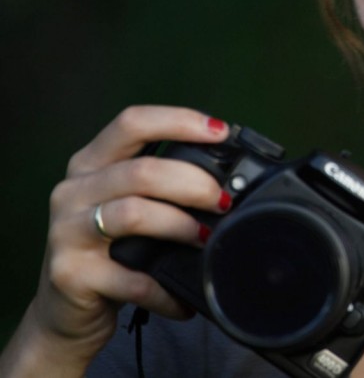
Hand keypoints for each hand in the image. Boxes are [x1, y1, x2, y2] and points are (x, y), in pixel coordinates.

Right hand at [0, 105, 229, 376]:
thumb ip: (161, 183)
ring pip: (135, 214)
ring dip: (181, 226)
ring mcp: (67, 232)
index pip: (132, 123)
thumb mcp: (128, 204)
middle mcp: (74, 191)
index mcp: (91, 163)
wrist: (64, 313)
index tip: (221, 131)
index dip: (179, 121)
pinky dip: (166, 289)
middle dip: (194, 183)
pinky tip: (184, 298)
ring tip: (207, 240)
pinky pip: (132, 278)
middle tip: (225, 201)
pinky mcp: (71, 274)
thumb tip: (229, 179)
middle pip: (141, 171)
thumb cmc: (110, 250)